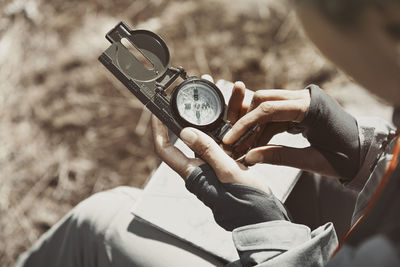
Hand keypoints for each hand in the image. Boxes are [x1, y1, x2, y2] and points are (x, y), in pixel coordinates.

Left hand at [151, 75, 270, 193]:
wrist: (262, 214)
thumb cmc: (245, 199)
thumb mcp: (227, 172)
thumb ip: (208, 151)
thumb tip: (184, 132)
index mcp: (193, 171)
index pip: (165, 148)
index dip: (158, 129)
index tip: (157, 110)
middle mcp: (199, 165)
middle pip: (188, 134)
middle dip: (189, 111)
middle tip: (193, 92)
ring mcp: (213, 162)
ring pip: (208, 131)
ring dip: (212, 111)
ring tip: (217, 90)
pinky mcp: (226, 160)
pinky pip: (223, 136)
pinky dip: (227, 122)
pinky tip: (234, 107)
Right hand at [223, 84, 343, 177]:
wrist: (364, 152)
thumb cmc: (344, 157)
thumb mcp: (312, 161)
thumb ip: (279, 157)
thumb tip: (249, 157)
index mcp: (310, 107)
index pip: (268, 110)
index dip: (245, 125)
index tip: (230, 140)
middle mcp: (304, 98)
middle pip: (263, 100)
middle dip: (245, 121)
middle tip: (232, 142)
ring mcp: (302, 102)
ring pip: (266, 106)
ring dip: (252, 125)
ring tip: (240, 145)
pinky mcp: (300, 109)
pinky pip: (275, 115)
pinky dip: (263, 128)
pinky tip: (254, 144)